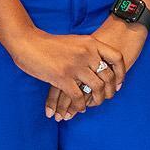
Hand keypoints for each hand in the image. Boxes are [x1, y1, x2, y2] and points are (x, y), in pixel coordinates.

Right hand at [5, 28, 124, 117]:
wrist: (28, 42)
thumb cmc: (50, 43)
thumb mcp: (75, 41)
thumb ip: (88, 49)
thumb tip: (99, 61)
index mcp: (91, 43)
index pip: (116, 58)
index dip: (121, 73)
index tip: (119, 83)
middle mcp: (87, 54)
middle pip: (108, 76)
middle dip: (110, 91)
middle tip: (108, 98)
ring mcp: (75, 66)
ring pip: (96, 88)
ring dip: (97, 100)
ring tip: (94, 105)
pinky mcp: (63, 77)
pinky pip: (79, 96)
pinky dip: (81, 105)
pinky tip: (80, 108)